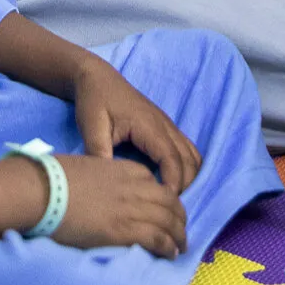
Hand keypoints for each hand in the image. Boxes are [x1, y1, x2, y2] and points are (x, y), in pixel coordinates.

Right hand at [50, 154, 188, 256]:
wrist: (42, 189)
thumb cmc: (53, 177)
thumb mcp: (87, 167)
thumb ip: (103, 177)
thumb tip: (99, 193)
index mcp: (124, 168)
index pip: (155, 183)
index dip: (163, 199)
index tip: (163, 210)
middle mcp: (134, 186)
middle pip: (170, 202)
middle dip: (179, 217)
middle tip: (180, 230)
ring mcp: (131, 208)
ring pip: (169, 221)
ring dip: (179, 235)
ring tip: (181, 246)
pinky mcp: (124, 230)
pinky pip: (157, 238)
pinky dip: (168, 246)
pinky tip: (171, 253)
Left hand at [71, 57, 203, 193]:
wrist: (97, 77)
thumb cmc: (94, 101)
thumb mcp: (91, 127)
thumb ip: (99, 153)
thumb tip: (108, 183)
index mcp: (149, 126)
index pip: (172, 159)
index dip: (174, 183)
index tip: (165, 204)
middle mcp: (164, 125)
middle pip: (190, 160)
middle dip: (185, 185)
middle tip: (168, 207)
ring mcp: (167, 125)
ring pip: (193, 155)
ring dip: (189, 177)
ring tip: (171, 198)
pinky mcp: (165, 127)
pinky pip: (186, 149)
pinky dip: (187, 167)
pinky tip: (172, 182)